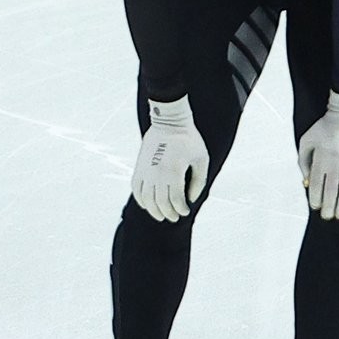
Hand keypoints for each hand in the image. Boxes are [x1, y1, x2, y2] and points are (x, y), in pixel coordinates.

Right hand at [132, 95, 208, 222]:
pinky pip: (136, 188)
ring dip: (154, 210)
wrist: (169, 121)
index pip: (175, 199)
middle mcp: (157, 173)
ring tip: (161, 215)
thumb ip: (199, 182)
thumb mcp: (202, 159)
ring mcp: (146, 170)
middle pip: (160, 202)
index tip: (185, 212)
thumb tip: (190, 200)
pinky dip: (141, 199)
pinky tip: (148, 205)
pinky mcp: (139, 167)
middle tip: (174, 217)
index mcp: (174, 171)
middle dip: (168, 213)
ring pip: (147, 199)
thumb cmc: (189, 140)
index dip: (180, 209)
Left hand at [298, 91, 338, 219]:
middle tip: (328, 216)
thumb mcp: (307, 140)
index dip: (315, 200)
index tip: (316, 207)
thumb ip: (303, 161)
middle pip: (331, 194)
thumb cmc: (325, 127)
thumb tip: (307, 180)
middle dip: (328, 208)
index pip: (316, 187)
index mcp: (320, 161)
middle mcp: (335, 166)